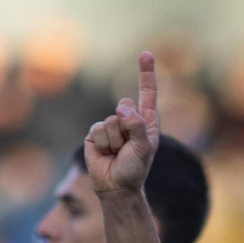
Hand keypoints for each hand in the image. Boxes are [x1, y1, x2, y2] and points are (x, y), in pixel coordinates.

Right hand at [84, 52, 158, 193]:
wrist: (116, 187)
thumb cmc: (135, 169)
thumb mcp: (144, 149)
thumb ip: (136, 126)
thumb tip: (122, 107)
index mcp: (146, 121)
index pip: (147, 93)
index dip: (146, 73)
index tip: (146, 54)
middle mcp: (129, 120)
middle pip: (125, 105)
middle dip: (127, 126)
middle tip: (128, 147)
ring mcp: (112, 126)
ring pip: (111, 120)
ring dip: (116, 141)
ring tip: (118, 153)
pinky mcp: (96, 134)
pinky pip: (99, 129)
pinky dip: (104, 144)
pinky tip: (106, 154)